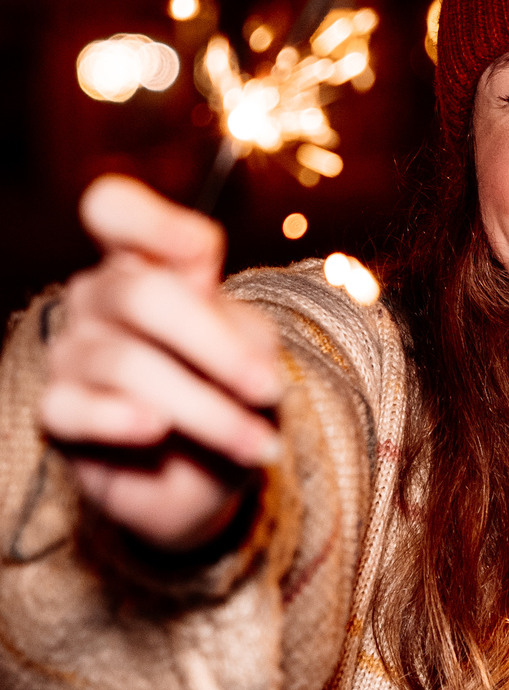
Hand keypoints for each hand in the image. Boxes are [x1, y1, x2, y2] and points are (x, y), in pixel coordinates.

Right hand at [40, 176, 282, 550]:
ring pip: (127, 364)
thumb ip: (239, 335)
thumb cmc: (232, 397)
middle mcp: (102, 299)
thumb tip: (228, 352)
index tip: (202, 255)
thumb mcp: (255, 354)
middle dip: (216, 346)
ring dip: (204, 409)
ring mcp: (73, 352)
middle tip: (270, 391)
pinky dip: (119, 419)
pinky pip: (76, 407)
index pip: (114, 210)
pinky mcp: (58, 411)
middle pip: (142, 295)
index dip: (151, 220)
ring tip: (255, 445)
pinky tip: (155, 429)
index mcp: (145, 265)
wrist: (209, 479)